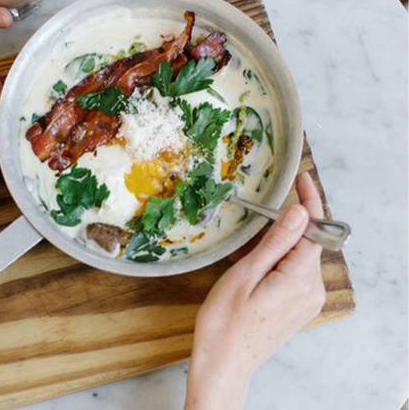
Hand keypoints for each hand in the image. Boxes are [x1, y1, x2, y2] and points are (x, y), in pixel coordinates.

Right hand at [186, 172, 325, 409]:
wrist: (224, 364)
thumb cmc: (225, 320)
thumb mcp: (246, 274)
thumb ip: (277, 242)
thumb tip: (301, 212)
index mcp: (300, 279)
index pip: (315, 229)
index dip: (311, 200)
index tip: (302, 177)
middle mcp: (313, 289)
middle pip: (310, 241)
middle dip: (289, 223)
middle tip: (259, 214)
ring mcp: (308, 300)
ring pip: (302, 256)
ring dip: (282, 242)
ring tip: (249, 247)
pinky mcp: (300, 307)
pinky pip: (297, 271)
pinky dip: (281, 258)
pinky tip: (257, 263)